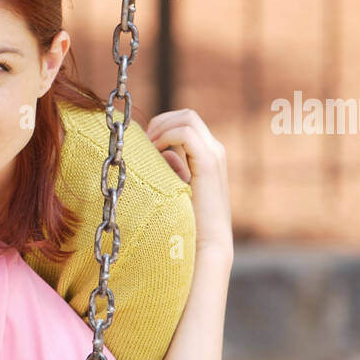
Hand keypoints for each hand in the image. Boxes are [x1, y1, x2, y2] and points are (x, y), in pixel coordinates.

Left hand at [146, 109, 232, 259]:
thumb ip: (171, 167)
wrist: (207, 244)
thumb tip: (160, 151)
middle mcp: (215, 150)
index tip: (145, 145)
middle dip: (160, 122)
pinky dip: (166, 137)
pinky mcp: (209, 163)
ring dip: (162, 128)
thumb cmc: (188, 222)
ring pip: (187, 118)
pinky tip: (155, 153)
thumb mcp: (176, 188)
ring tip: (148, 148)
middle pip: (187, 115)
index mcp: (208, 155)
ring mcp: (214, 154)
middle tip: (144, 143)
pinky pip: (186, 133)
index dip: (162, 126)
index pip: (186, 122)